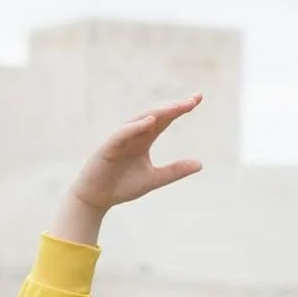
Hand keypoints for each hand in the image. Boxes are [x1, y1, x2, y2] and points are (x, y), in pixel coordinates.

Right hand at [67, 97, 203, 212]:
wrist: (97, 198)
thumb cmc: (122, 186)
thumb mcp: (154, 179)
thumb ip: (175, 170)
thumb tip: (200, 164)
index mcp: (144, 140)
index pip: (165, 119)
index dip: (180, 109)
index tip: (198, 98)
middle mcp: (133, 134)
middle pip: (156, 115)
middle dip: (174, 107)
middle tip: (193, 100)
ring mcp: (120, 139)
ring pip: (140, 120)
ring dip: (158, 112)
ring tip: (176, 107)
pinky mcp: (108, 147)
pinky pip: (122, 134)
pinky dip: (135, 127)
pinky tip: (150, 121)